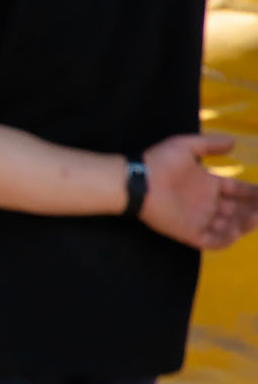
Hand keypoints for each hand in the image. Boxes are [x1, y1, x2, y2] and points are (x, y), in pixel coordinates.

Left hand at [137, 132, 257, 248]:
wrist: (137, 180)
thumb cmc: (159, 162)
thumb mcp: (186, 146)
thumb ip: (210, 144)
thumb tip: (234, 142)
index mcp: (209, 185)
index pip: (239, 191)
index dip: (254, 193)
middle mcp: (207, 203)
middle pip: (238, 210)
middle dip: (255, 209)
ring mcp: (199, 219)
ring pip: (230, 226)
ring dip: (246, 223)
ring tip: (256, 216)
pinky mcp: (189, 233)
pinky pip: (213, 241)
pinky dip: (227, 239)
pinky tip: (238, 229)